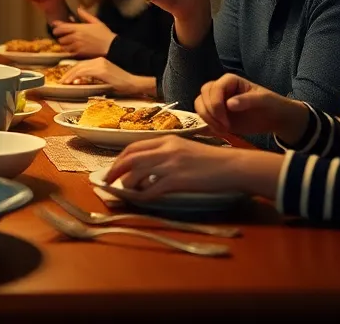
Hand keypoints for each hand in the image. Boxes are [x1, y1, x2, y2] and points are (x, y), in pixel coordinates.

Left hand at [50, 7, 115, 57]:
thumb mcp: (96, 21)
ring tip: (66, 43)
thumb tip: (78, 8)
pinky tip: (71, 49)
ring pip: (64, 46)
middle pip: (61, 38)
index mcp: (79, 28)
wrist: (110, 46)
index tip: (54, 26)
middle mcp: (75, 37)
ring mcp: (77, 46)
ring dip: (64, 44)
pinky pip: (69, 52)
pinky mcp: (79, 53)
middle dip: (60, 37)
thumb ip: (85, 15)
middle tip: (62, 36)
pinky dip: (69, 50)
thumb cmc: (104, 33)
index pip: (62, 28)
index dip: (56, 27)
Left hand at [60, 57, 150, 97]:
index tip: (65, 78)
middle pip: (79, 65)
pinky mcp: (102, 69)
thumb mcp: (103, 79)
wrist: (133, 82)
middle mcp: (99, 60)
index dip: (72, 71)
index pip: (81, 64)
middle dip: (68, 73)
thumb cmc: (120, 83)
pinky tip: (72, 82)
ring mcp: (100, 64)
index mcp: (99, 61)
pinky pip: (85, 72)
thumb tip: (78, 81)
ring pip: (80, 68)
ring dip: (70, 75)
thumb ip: (92, 77)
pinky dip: (76, 76)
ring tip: (64, 82)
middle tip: (62, 81)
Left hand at [103, 137, 265, 198]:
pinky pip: (151, 189)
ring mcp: (170, 164)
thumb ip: (166, 155)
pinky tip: (139, 200)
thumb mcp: (185, 149)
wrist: (232, 166)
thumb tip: (147, 169)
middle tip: (107, 181)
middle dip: (115, 170)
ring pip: (136, 173)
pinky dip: (141, 196)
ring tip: (123, 192)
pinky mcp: (177, 180)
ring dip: (126, 184)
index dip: (120, 158)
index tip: (113, 168)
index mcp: (166, 139)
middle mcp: (165, 149)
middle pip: (130, 158)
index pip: (134, 146)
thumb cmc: (212, 160)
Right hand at [195, 73, 308, 142]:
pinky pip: (204, 116)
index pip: (214, 88)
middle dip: (210, 112)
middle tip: (224, 127)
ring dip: (207, 118)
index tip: (225, 120)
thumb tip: (229, 104)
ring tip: (222, 130)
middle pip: (203, 96)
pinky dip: (208, 124)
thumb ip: (247, 100)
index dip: (215, 103)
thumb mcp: (263, 100)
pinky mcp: (216, 113)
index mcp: (230, 81)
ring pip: (200, 105)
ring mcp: (217, 101)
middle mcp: (220, 89)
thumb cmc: (271, 104)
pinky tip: (221, 132)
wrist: (274, 118)